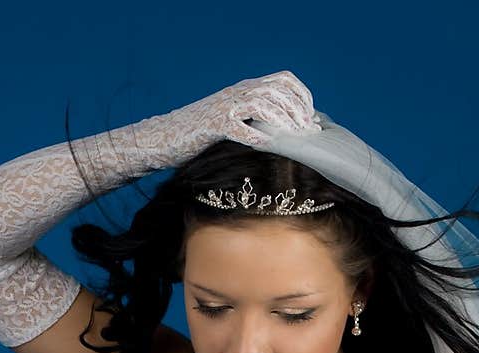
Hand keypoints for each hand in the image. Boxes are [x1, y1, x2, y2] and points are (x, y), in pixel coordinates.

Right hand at [155, 71, 319, 164]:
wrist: (166, 137)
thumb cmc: (202, 135)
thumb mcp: (234, 120)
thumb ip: (257, 119)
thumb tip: (288, 132)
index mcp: (245, 88)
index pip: (283, 79)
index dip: (302, 95)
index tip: (311, 117)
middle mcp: (238, 92)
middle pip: (277, 90)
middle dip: (297, 110)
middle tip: (307, 131)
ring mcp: (225, 107)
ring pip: (262, 104)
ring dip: (282, 121)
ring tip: (293, 138)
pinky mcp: (213, 126)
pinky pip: (239, 128)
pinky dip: (256, 136)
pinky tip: (267, 146)